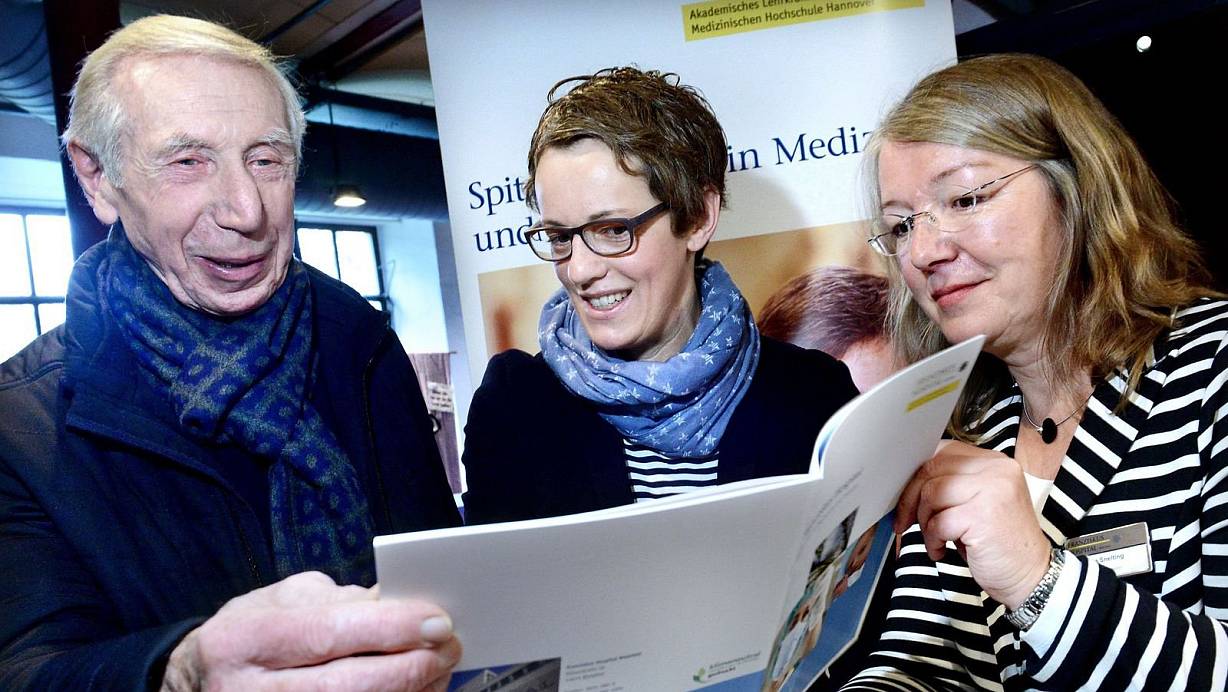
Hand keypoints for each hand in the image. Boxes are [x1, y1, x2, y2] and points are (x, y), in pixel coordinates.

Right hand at [161, 571, 460, 691]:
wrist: (199, 684)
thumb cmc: (251, 637)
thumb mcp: (282, 601)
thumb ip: (340, 602)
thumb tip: (402, 603)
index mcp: (245, 640)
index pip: (327, 633)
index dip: (389, 628)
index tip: (437, 619)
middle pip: (346, 687)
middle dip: (410, 667)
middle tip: (449, 646)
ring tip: (440, 670)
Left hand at [894, 440, 1051, 608]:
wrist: (1030, 575)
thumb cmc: (998, 542)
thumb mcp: (977, 502)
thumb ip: (952, 484)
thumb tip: (907, 482)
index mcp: (994, 462)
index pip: (942, 451)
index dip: (916, 474)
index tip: (906, 496)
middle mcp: (996, 469)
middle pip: (932, 468)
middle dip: (910, 497)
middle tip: (905, 520)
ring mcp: (992, 489)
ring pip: (932, 492)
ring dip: (924, 521)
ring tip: (934, 539)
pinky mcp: (983, 515)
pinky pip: (938, 521)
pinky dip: (932, 539)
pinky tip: (941, 550)